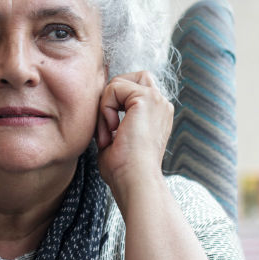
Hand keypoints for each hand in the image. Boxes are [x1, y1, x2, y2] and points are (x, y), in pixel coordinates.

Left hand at [95, 71, 173, 197]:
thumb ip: (113, 119)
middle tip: (108, 126)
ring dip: (106, 106)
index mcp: (157, 113)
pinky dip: (105, 108)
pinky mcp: (146, 98)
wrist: (135, 181)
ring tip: (109, 132)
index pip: (132, 88)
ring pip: (118, 82)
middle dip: (111, 96)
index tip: (111, 134)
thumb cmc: (124, 170)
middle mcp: (161, 104)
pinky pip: (113, 88)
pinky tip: (112, 130)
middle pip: (130, 77)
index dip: (113, 104)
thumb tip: (97, 107)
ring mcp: (157, 99)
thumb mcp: (117, 138)